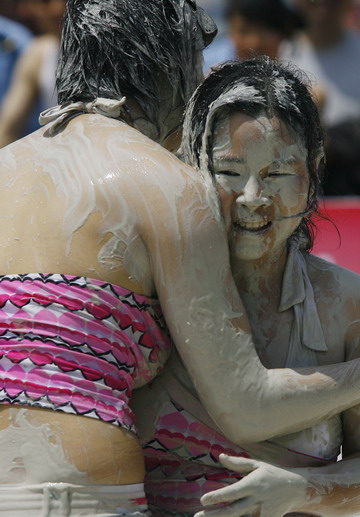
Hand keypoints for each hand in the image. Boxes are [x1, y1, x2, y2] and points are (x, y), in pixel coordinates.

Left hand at [193, 454, 308, 516]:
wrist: (297, 489)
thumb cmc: (272, 474)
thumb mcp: (256, 465)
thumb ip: (238, 463)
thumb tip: (220, 456)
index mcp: (253, 484)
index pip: (232, 492)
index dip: (217, 497)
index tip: (202, 500)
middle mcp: (257, 499)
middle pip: (233, 510)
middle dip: (215, 515)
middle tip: (197, 515)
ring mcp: (263, 512)